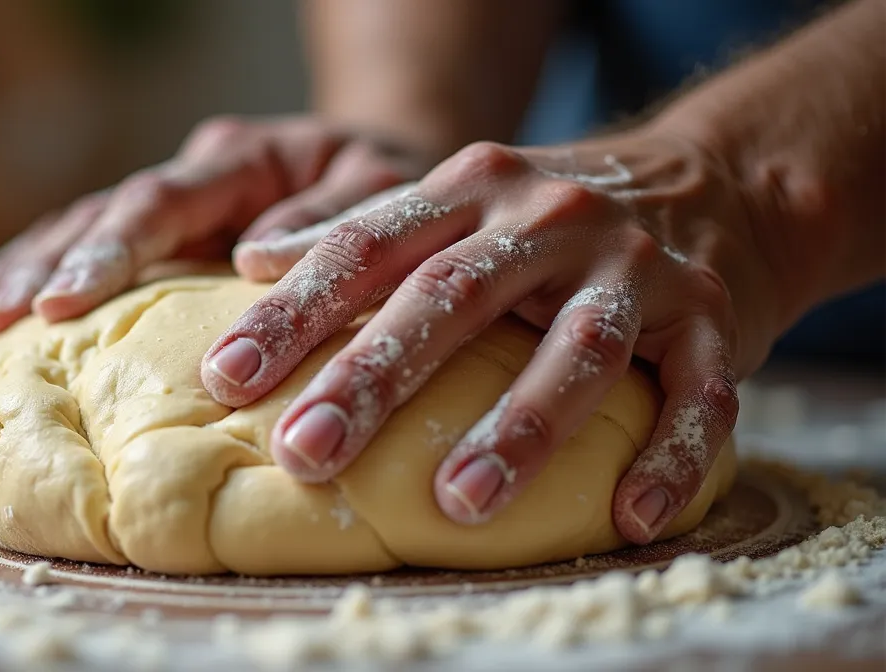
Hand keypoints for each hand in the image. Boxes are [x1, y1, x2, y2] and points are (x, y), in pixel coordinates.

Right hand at [0, 116, 430, 334]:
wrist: (386, 172)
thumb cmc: (392, 191)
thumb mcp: (382, 195)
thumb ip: (329, 224)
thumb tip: (252, 258)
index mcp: (244, 159)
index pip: (161, 202)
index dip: (107, 253)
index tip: (58, 304)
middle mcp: (196, 175)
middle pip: (103, 215)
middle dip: (44, 268)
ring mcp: (175, 202)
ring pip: (80, 226)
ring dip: (22, 270)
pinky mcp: (165, 233)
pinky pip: (87, 245)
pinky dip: (35, 273)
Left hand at [200, 131, 786, 542]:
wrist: (715, 180)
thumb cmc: (550, 218)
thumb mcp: (458, 200)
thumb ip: (362, 230)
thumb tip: (250, 259)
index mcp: (472, 191)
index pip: (366, 248)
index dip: (293, 313)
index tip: (225, 377)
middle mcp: (549, 220)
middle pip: (452, 297)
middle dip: (374, 377)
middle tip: (305, 452)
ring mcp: (636, 269)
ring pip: (576, 350)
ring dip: (519, 430)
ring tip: (459, 502)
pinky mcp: (713, 319)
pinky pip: (698, 394)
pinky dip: (670, 456)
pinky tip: (629, 517)